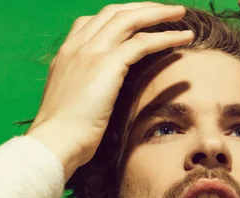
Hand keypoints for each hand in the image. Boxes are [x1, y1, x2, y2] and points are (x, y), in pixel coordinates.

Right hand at [26, 2, 193, 179]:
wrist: (55, 142)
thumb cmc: (64, 134)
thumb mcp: (74, 103)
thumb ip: (86, 88)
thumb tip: (102, 94)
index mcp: (67, 53)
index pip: (94, 20)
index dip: (121, 15)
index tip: (141, 19)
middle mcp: (77, 46)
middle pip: (115, 12)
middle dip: (144, 7)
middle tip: (167, 10)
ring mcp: (91, 52)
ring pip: (130, 20)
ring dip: (159, 14)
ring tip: (181, 15)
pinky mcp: (107, 65)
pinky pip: (142, 43)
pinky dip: (166, 37)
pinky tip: (184, 38)